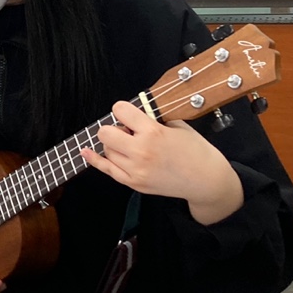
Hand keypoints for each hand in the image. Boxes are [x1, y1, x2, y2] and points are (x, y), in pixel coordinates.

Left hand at [81, 99, 243, 224]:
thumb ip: (154, 119)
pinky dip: (95, 159)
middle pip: (105, 132)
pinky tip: (85, 152)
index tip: (127, 112)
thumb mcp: (178, 126)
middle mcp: (141, 151)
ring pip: (106, 150)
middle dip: (114, 127)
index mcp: (153, 132)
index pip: (120, 111)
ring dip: (114, 144)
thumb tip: (134, 114)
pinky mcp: (134, 183)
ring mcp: (135, 170)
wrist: (206, 180)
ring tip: (130, 145)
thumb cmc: (196, 151)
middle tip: (127, 131)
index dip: (123, 109)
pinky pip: (106, 169)